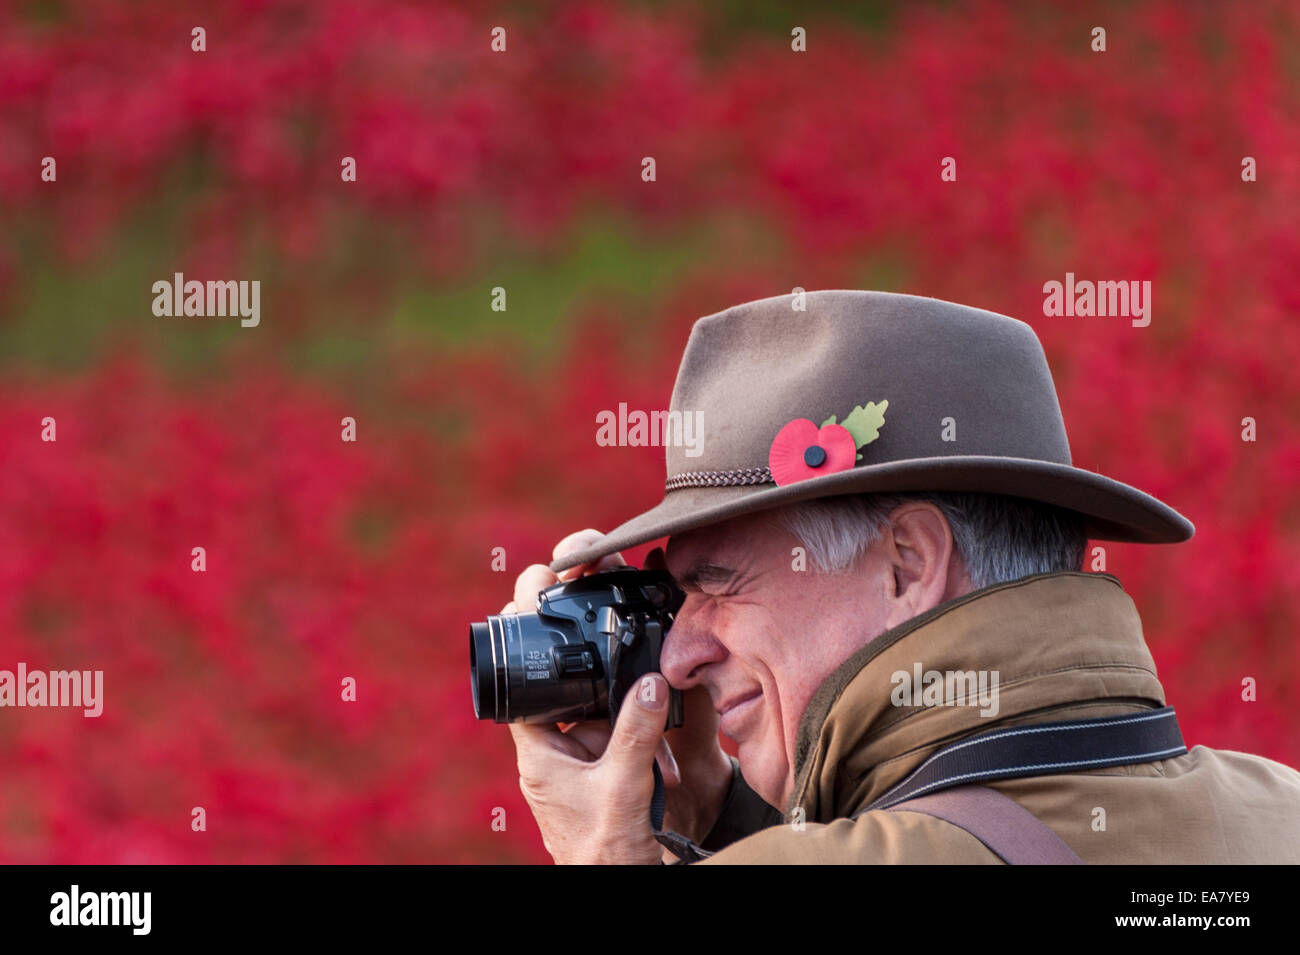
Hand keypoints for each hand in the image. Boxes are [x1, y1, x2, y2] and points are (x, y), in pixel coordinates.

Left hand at [503, 531, 730, 862]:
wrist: (622, 889)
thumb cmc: (607, 854)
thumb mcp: (622, 790)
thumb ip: (634, 735)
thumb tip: (648, 681)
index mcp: (539, 752)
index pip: (522, 678)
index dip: (526, 630)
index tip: (538, 583)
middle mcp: (554, 750)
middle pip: (562, 681)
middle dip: (582, 648)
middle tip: (590, 587)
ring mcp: (580, 759)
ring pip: (597, 703)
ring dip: (621, 691)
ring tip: (644, 691)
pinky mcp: (607, 769)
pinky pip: (621, 729)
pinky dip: (639, 717)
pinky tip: (660, 718)